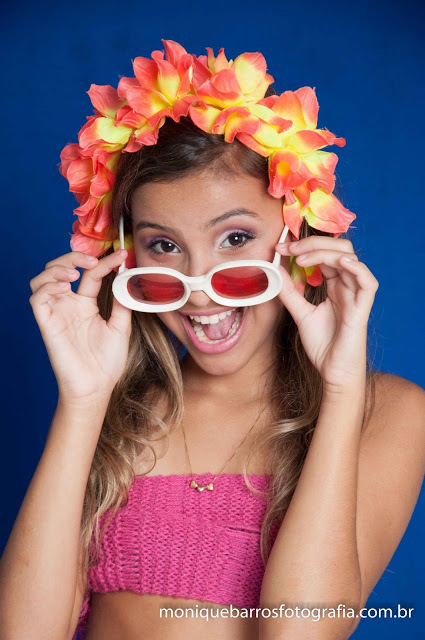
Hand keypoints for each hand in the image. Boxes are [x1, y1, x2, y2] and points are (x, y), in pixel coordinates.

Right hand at [29, 249, 130, 402]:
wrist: (97, 387)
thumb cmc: (107, 362)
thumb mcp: (120, 327)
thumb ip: (121, 303)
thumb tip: (127, 279)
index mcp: (86, 305)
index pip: (90, 274)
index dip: (104, 261)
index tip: (121, 256)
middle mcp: (69, 305)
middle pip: (61, 268)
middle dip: (73, 257)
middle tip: (91, 261)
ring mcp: (57, 313)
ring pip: (43, 279)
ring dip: (56, 269)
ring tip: (74, 276)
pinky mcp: (47, 324)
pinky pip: (37, 298)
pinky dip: (47, 287)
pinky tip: (65, 289)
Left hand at [275, 237, 378, 390]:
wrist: (332, 371)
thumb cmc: (322, 344)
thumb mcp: (300, 313)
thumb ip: (290, 293)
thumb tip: (276, 271)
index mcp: (336, 285)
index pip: (325, 254)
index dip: (304, 246)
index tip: (280, 248)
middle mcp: (348, 286)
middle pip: (339, 249)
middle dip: (313, 243)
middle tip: (289, 249)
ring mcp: (356, 296)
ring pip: (350, 259)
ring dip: (325, 252)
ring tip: (301, 258)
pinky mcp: (362, 309)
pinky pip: (368, 283)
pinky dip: (357, 268)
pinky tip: (340, 262)